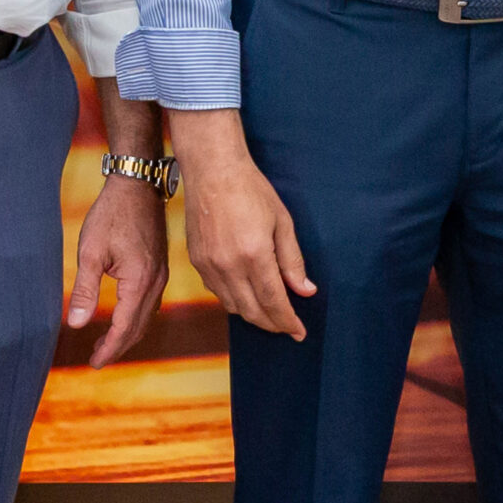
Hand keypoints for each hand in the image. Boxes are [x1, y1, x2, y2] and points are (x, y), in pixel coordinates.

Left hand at [67, 172, 169, 366]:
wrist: (137, 184)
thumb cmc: (111, 215)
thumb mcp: (91, 251)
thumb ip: (84, 290)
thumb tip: (75, 324)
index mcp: (139, 281)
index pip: (125, 328)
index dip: (109, 349)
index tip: (94, 364)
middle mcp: (155, 282)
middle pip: (139, 327)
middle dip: (118, 346)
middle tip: (97, 360)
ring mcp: (160, 274)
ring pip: (147, 316)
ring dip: (128, 334)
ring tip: (107, 344)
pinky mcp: (159, 266)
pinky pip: (150, 302)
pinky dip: (136, 318)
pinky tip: (123, 317)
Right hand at [165, 109, 313, 338]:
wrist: (212, 170)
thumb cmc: (252, 189)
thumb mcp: (282, 221)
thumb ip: (293, 260)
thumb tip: (305, 291)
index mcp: (254, 254)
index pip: (273, 301)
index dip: (288, 321)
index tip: (299, 332)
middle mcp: (228, 265)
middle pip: (252, 312)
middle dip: (272, 324)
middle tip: (287, 327)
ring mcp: (209, 265)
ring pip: (232, 307)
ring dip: (253, 316)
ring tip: (270, 314)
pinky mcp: (196, 261)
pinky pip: (217, 293)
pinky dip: (234, 301)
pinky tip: (246, 295)